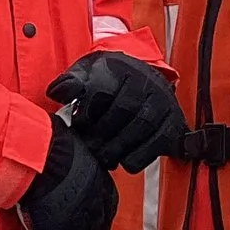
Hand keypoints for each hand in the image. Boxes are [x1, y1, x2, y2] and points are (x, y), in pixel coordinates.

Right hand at [16, 123, 118, 229]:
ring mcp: (73, 221)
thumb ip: (77, 152)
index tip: (103, 218)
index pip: (109, 202)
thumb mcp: (74, 143)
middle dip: (92, 227)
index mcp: (99, 180)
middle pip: (95, 222)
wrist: (36, 157)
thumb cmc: (53, 142)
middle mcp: (91, 203)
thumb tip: (72, 144)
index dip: (105, 211)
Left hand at [48, 52, 185, 173]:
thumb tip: (56, 93)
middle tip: (90, 147)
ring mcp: (163, 101)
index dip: (88, 111)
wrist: (144, 81)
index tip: (79, 124)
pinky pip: (160, 141)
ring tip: (104, 158)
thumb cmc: (110, 81)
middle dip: (103, 133)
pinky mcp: (174, 122)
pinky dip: (140, 155)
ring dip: (119, 146)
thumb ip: (70, 83)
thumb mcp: (87, 74)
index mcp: (121, 68)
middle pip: (125, 108)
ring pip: (143, 124)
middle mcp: (146, 81)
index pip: (104, 88)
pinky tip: (125, 162)